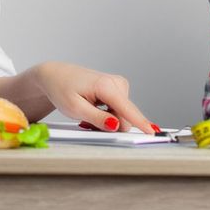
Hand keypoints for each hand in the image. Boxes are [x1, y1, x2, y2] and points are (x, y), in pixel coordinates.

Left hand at [32, 61, 154, 133]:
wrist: (55, 76)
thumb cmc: (62, 89)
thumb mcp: (74, 109)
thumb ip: (97, 118)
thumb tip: (117, 125)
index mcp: (106, 86)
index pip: (127, 109)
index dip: (141, 123)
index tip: (154, 133)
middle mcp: (116, 82)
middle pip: (124, 117)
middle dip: (110, 126)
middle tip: (86, 123)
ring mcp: (118, 84)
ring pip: (122, 115)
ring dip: (106, 121)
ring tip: (87, 115)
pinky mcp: (117, 88)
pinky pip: (119, 110)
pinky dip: (107, 115)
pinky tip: (93, 110)